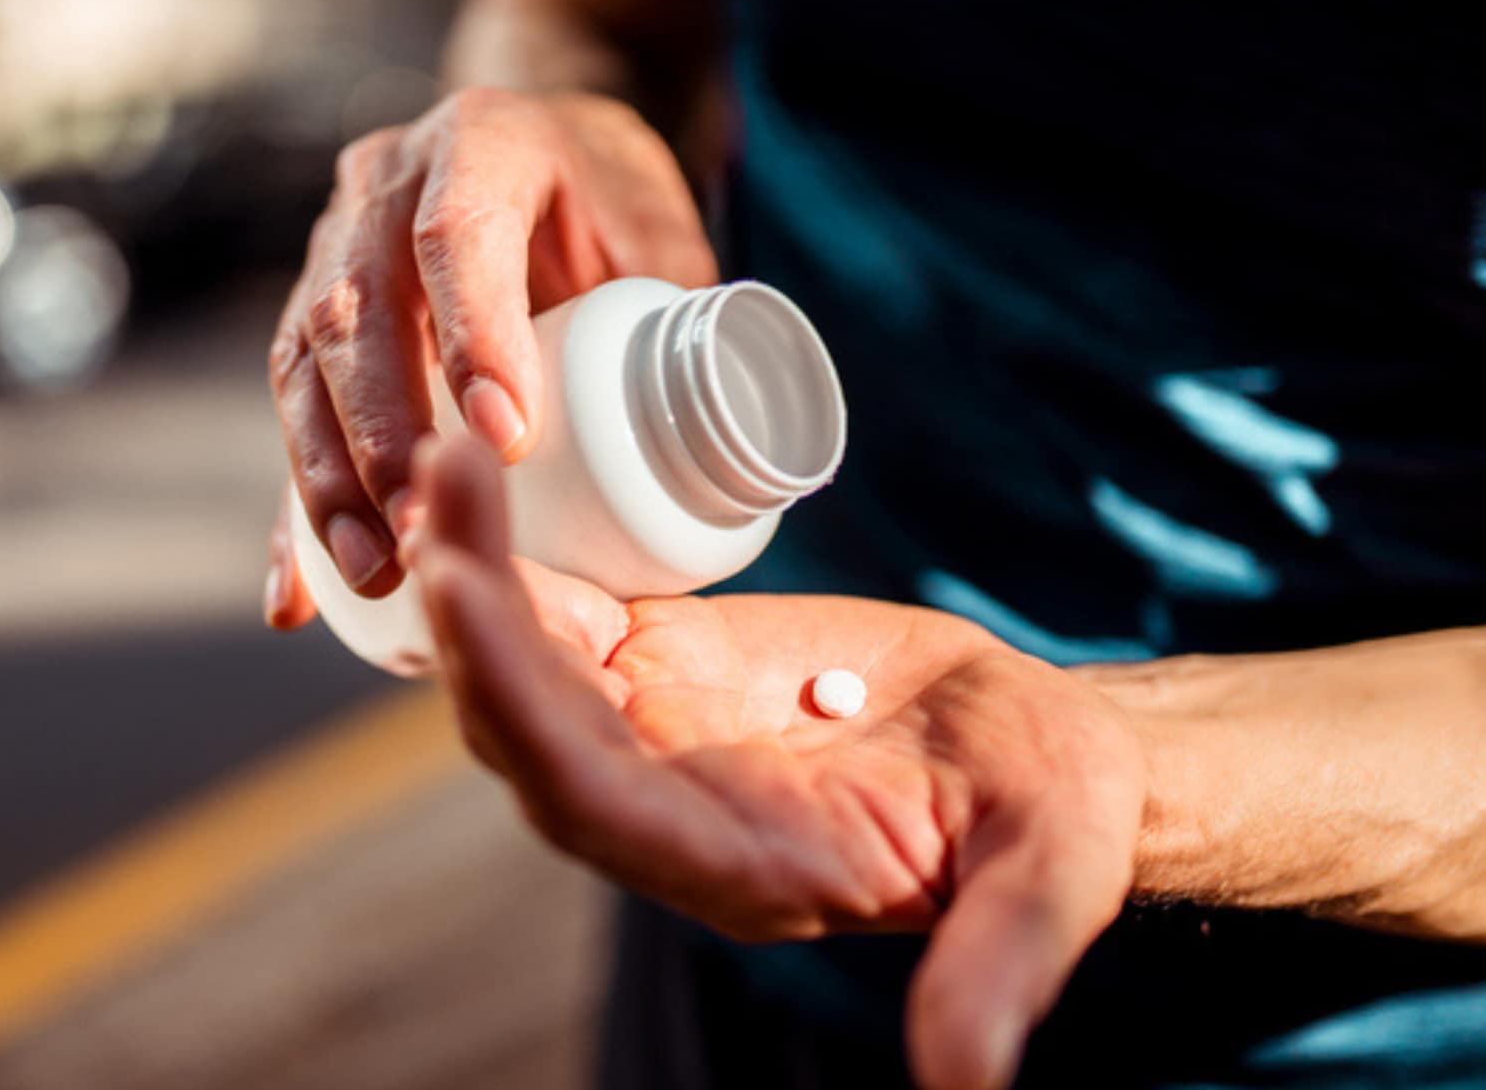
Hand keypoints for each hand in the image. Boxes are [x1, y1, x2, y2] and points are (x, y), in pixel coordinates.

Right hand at [264, 88, 715, 627]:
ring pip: (302, 366)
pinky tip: (297, 595)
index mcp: (480, 142)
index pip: (457, 233)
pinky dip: (294, 512)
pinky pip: (293, 419)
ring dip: (329, 480)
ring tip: (374, 572)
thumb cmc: (610, 201)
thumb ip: (679, 313)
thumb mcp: (659, 228)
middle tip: (424, 528)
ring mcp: (332, 250)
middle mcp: (383, 187)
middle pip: (355, 310)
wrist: (546, 153)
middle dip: (380, 432)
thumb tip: (716, 438)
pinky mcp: (311, 323)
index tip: (507, 440)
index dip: (473, 333)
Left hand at [408, 436, 1146, 1089]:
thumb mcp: (1044, 876)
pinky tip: (478, 474)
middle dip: (472, 621)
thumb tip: (967, 1088)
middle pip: (526, 728)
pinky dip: (517, 555)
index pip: (593, 803)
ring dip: (476, 571)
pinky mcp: (658, 668)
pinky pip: (561, 617)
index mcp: (734, 870)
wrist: (1027, 746)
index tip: (469, 599)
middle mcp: (664, 812)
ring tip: (448, 457)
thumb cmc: (1046, 814)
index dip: (525, 708)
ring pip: (524, 667)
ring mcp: (650, 736)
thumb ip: (999, 965)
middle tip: (439, 487)